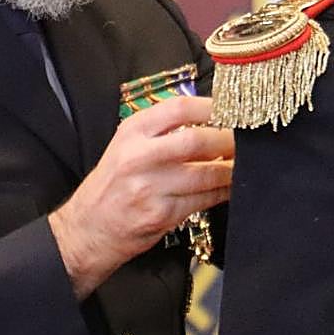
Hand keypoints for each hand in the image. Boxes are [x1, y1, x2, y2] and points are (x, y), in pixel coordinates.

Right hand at [48, 96, 233, 298]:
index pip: (179, 108)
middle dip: (227, 140)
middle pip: (195, 141)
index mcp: (132, 132)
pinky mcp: (161, 214)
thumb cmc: (113, 184)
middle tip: (246, 140)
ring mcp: (150, 187)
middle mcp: (139, 156)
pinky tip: (230, 186)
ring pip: (204, 173)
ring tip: (244, 163)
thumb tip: (211, 120)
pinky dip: (222, 191)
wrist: (88, 228)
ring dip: (231, 169)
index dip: (211, 106)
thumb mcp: (127, 145)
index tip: (232, 108)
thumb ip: (162, 131)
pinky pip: (202, 199)